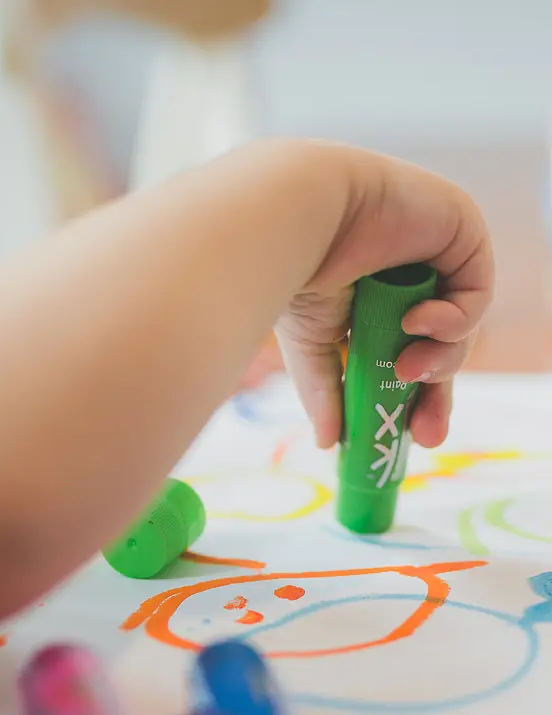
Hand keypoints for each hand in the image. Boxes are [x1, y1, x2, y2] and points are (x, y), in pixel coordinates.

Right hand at [274, 144, 493, 449]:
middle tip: (425, 433)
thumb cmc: (293, 271)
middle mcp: (405, 277)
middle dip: (435, 393)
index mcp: (370, 300)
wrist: (298, 217)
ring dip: (441, 358)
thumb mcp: (311, 348)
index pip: (403, 355)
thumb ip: (326, 392)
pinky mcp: (460, 231)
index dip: (411, 397)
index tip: (409, 438)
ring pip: (459, 327)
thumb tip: (330, 443)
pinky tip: (420, 321)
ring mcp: (434, 253)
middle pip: (440, 348)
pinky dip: (454, 319)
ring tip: (409, 368)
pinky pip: (475, 293)